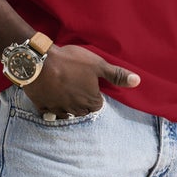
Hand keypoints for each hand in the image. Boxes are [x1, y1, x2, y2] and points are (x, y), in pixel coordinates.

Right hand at [23, 44, 138, 115]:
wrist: (39, 62)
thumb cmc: (70, 62)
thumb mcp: (97, 65)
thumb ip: (116, 75)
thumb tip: (137, 81)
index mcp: (91, 101)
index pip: (98, 106)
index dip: (95, 97)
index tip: (91, 88)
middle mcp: (76, 110)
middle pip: (83, 112)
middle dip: (83, 105)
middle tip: (78, 91)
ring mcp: (59, 109)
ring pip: (67, 114)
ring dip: (68, 107)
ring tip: (65, 95)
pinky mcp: (43, 106)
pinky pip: (50, 113)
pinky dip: (52, 108)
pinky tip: (51, 99)